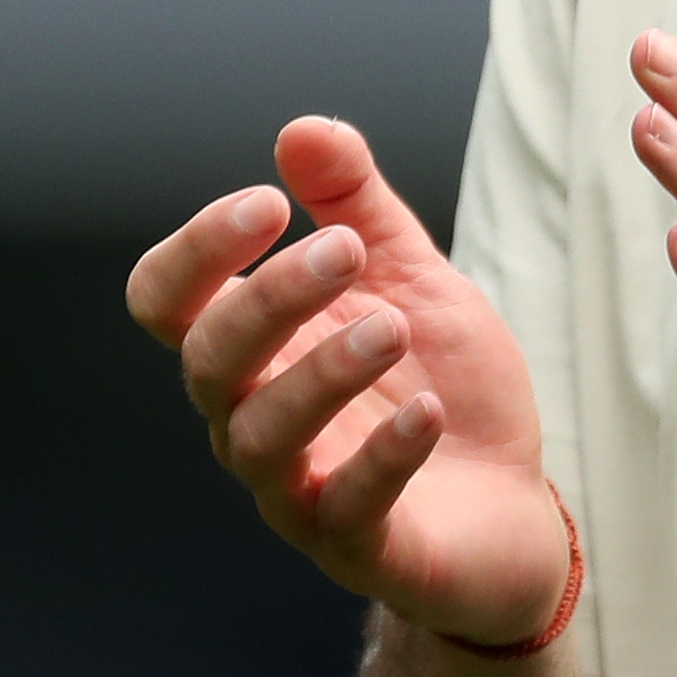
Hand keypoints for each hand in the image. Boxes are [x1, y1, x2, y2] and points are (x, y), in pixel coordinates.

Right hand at [128, 114, 572, 649]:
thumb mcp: (409, 277)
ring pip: (263, 438)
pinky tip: (427, 410)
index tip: (268, 201)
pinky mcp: (359, 547)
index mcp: (254, 350)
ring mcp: (298, 491)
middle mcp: (253, 421)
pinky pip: (344, 508)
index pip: (167, 302)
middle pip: (210, 362)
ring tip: (393, 327)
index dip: (197, 252)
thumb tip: (303, 128)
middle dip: (271, 298)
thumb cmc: (437, 381)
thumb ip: (356, 207)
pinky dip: (383, 455)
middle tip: (345, 249)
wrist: (510, 504)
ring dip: (323, 372)